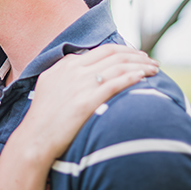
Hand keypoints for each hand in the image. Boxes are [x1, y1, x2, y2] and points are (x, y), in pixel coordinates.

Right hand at [18, 44, 158, 159]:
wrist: (35, 139)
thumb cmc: (43, 118)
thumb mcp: (49, 85)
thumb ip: (65, 73)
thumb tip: (83, 65)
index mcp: (65, 65)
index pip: (101, 50)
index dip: (123, 50)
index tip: (135, 56)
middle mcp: (74, 70)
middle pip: (113, 54)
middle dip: (136, 54)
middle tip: (150, 60)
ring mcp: (81, 84)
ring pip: (118, 66)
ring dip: (141, 65)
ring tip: (155, 69)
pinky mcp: (87, 101)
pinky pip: (116, 83)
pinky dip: (133, 77)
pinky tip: (144, 77)